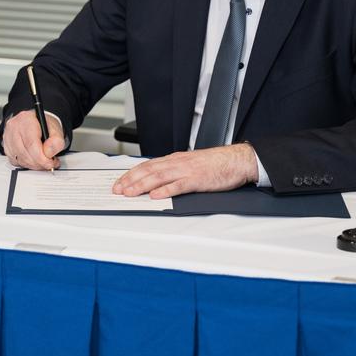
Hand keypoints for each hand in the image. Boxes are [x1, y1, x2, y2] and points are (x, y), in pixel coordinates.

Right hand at [1, 109, 65, 169]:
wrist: (36, 121)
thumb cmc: (44, 125)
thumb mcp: (56, 130)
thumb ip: (56, 141)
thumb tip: (48, 153)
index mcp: (26, 120)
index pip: (31, 144)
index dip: (41, 158)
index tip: (50, 163)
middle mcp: (14, 127)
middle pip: (24, 153)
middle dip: (39, 163)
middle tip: (49, 163)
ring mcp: (8, 137)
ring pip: (19, 159)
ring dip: (33, 165)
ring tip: (43, 161)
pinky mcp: (6, 146)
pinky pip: (15, 161)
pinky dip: (26, 164)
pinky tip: (33, 159)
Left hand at [113, 143, 257, 198]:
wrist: (237, 160)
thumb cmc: (216, 164)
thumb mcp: (190, 164)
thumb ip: (175, 171)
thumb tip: (157, 182)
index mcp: (175, 159)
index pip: (147, 165)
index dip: (131, 174)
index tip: (119, 183)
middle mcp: (177, 163)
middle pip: (148, 171)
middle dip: (131, 180)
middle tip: (118, 190)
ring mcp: (187, 170)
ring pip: (159, 177)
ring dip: (142, 185)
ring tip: (129, 193)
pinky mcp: (198, 180)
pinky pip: (179, 185)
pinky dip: (166, 191)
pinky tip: (155, 196)